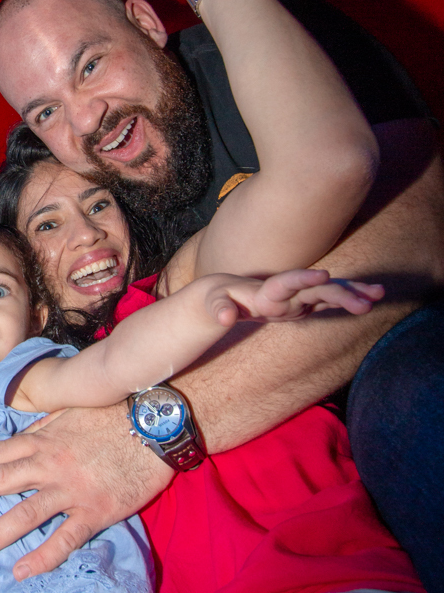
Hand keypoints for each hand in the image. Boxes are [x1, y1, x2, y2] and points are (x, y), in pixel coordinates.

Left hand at [0, 404, 173, 578]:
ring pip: (25, 514)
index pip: (1, 453)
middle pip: (2, 481)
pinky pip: (63, 538)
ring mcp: (71, 490)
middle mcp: (51, 465)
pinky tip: (20, 571)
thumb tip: (26, 432)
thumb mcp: (74, 410)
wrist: (156, 426)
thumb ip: (48, 424)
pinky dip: (41, 557)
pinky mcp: (95, 512)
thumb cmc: (116, 414)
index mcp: (45, 439)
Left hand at [209, 268, 383, 326]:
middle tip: (365, 303)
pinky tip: (372, 299)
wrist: (227, 293)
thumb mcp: (213, 304)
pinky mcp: (304, 303)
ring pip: (330, 292)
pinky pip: (330, 300)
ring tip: (379, 294)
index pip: (287, 283)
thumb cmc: (218, 299)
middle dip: (340, 293)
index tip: (323, 275)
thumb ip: (219, 309)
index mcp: (266, 291)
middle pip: (317, 289)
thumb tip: (225, 318)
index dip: (303, 279)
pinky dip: (349, 299)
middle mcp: (287, 290)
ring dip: (354, 293)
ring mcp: (298, 296)